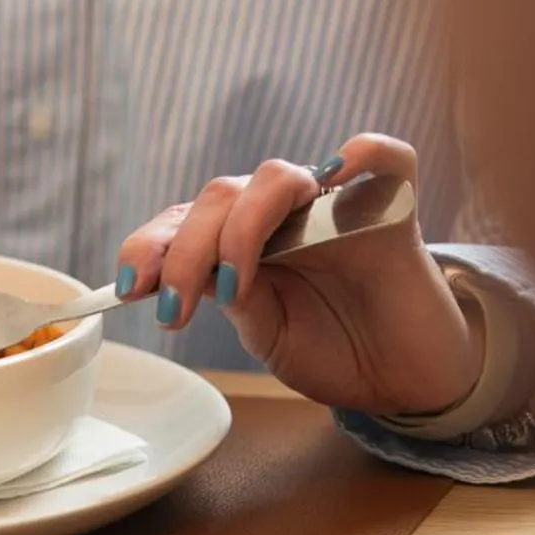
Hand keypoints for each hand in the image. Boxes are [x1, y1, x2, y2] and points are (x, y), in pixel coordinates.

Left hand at [116, 135, 481, 415]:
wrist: (407, 381)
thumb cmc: (336, 352)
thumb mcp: (269, 335)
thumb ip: (237, 299)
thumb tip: (186, 272)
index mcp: (243, 240)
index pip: (185, 219)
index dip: (149, 245)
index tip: (127, 290)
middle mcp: (283, 213)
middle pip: (221, 195)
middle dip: (183, 250)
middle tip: (172, 309)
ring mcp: (336, 206)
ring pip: (277, 176)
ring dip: (241, 225)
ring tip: (234, 284)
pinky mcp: (394, 209)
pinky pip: (385, 157)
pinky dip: (363, 152)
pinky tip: (339, 170)